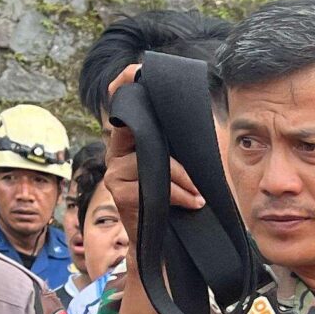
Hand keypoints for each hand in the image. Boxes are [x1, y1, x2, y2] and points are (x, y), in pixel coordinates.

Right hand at [101, 62, 204, 249]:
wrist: (181, 244)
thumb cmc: (191, 197)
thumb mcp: (197, 157)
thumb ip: (190, 128)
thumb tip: (194, 98)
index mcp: (136, 138)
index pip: (122, 102)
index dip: (124, 82)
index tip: (136, 69)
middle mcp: (119, 151)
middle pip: (131, 124)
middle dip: (159, 131)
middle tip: (187, 145)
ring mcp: (115, 171)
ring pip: (149, 158)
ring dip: (182, 176)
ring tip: (199, 192)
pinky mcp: (118, 192)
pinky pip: (152, 183)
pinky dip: (177, 193)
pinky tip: (192, 203)